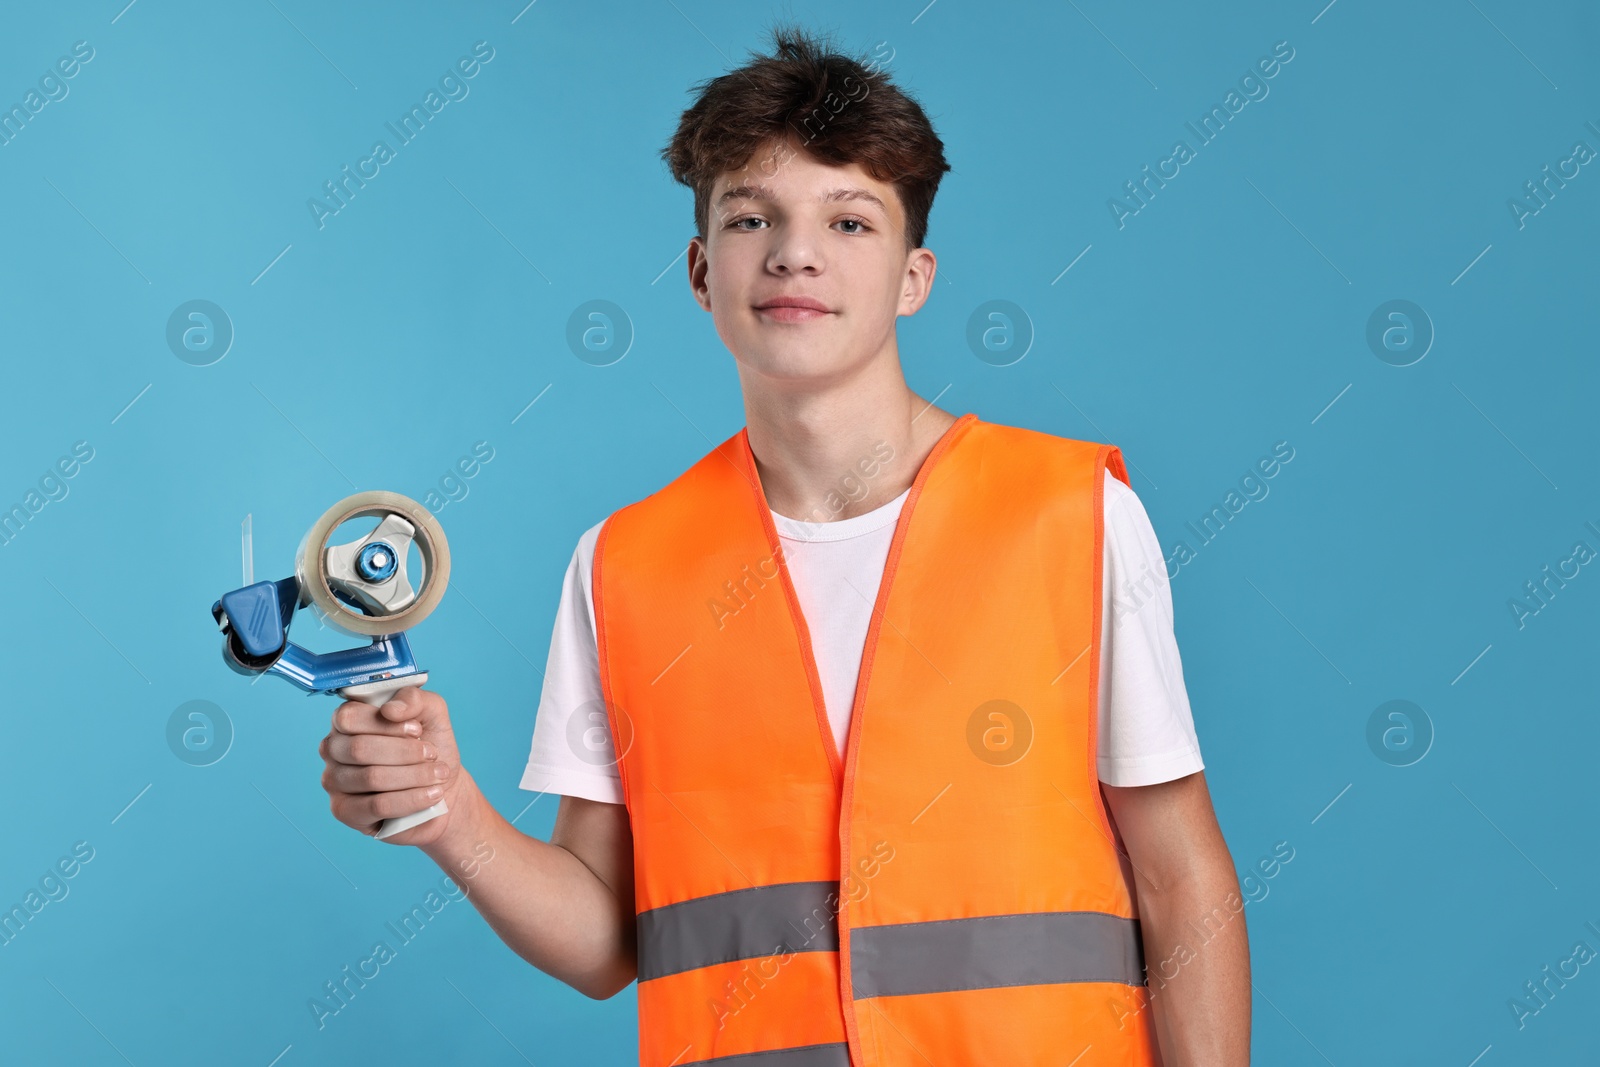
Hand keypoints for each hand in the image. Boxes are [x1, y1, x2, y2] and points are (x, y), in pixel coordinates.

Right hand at [319, 686, 469, 846]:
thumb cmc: (430, 746)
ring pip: (371, 777)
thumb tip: (390, 710)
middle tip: (432, 754)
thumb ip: (413, 699)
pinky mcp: (344, 811)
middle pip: (359, 748)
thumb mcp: (431, 713)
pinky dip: (411, 799)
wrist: (443, 786)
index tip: (417, 730)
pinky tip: (432, 794)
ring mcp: (334, 781)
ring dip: (414, 776)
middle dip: (406, 752)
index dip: (387, 725)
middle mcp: (334, 749)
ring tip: (438, 774)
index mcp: (347, 720)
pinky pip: (377, 806)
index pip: (349, 717)